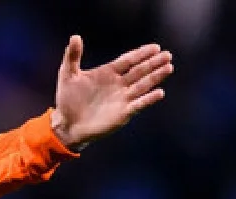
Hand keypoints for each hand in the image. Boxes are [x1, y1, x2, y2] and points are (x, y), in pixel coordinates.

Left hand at [50, 35, 173, 148]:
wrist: (67, 124)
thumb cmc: (67, 100)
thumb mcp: (67, 76)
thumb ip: (72, 57)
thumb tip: (75, 37)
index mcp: (108, 73)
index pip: (128, 60)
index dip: (141, 54)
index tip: (155, 47)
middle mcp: (118, 84)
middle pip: (140, 70)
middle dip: (153, 63)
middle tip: (167, 55)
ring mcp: (122, 98)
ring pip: (143, 85)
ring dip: (155, 77)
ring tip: (168, 67)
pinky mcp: (123, 113)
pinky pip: (139, 104)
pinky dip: (148, 99)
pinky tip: (159, 92)